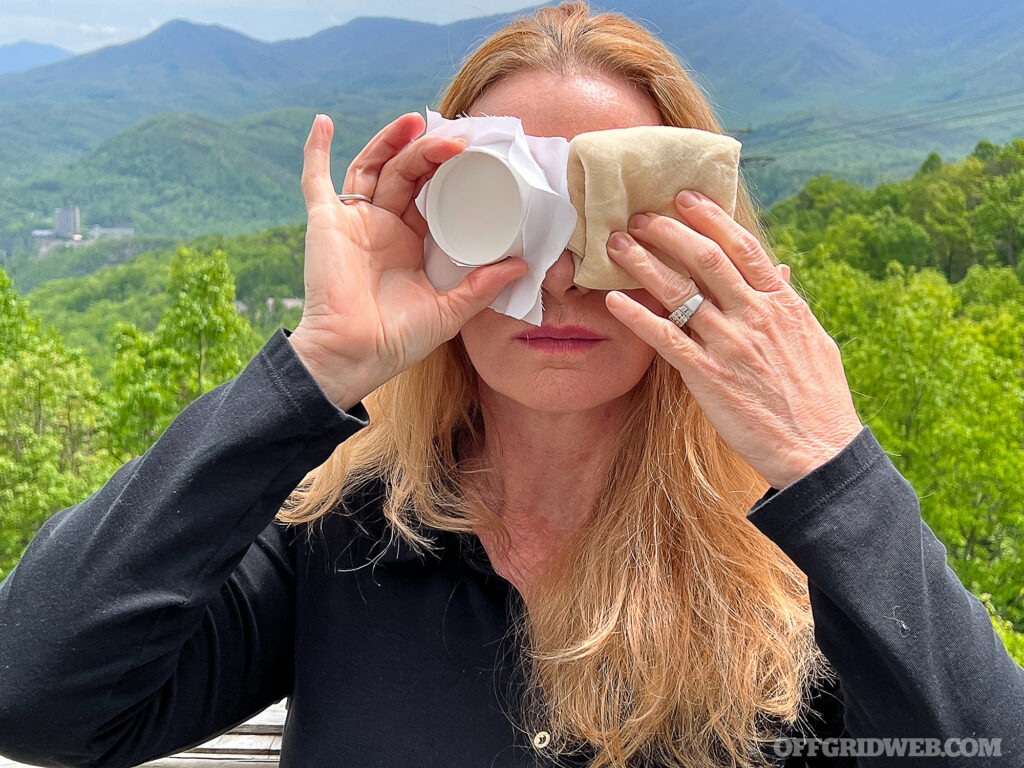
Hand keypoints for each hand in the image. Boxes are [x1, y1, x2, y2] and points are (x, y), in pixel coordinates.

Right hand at [289, 113, 528, 408]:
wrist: (355, 356)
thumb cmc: (398, 341)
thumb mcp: (450, 311)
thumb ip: (482, 287)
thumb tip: (522, 265)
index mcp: (411, 242)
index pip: (432, 194)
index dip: (449, 172)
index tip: (473, 153)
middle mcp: (382, 226)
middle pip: (405, 174)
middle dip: (428, 153)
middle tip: (455, 141)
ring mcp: (353, 222)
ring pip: (371, 167)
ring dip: (390, 141)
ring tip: (414, 121)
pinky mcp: (325, 223)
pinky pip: (315, 180)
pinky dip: (315, 151)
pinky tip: (323, 122)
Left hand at [603, 190, 861, 488]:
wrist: (817, 449)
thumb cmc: (817, 396)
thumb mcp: (811, 339)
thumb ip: (787, 301)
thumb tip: (778, 270)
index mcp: (782, 303)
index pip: (742, 247)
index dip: (711, 217)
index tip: (685, 197)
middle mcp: (754, 316)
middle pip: (705, 259)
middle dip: (668, 231)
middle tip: (639, 215)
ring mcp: (730, 345)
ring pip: (680, 292)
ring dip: (644, 264)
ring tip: (616, 244)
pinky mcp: (708, 378)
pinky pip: (666, 339)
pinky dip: (638, 317)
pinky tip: (613, 301)